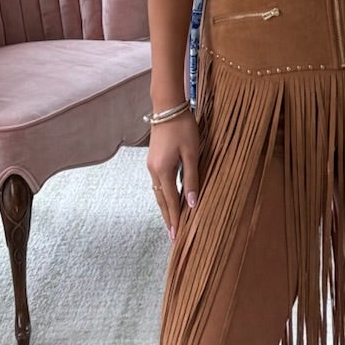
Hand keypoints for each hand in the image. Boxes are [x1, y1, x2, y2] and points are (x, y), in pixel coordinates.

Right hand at [147, 109, 199, 240]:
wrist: (167, 107)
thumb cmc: (183, 128)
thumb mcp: (192, 153)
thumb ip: (192, 178)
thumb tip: (192, 203)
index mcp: (163, 171)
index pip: (170, 202)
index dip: (175, 219)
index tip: (176, 236)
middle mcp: (154, 171)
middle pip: (160, 201)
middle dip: (167, 218)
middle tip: (172, 236)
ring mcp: (151, 165)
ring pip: (158, 192)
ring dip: (165, 207)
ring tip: (172, 222)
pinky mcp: (153, 159)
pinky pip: (158, 183)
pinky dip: (163, 195)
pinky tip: (169, 199)